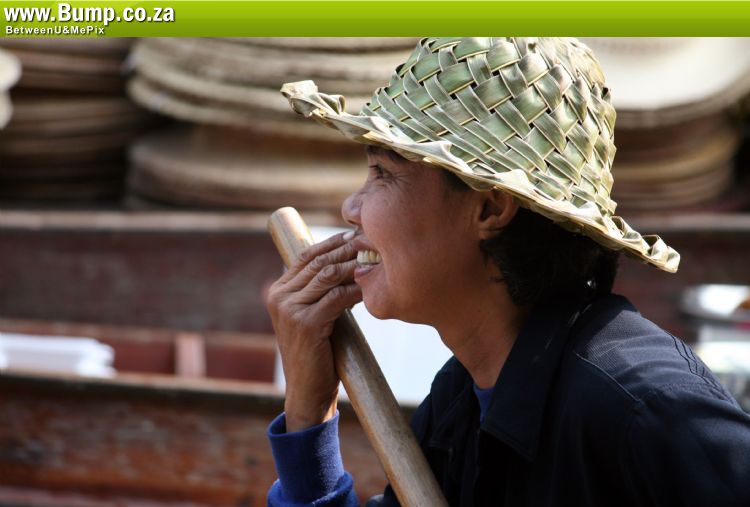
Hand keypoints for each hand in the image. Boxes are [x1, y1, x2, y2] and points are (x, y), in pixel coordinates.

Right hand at [266, 232, 361, 431]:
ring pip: (328, 276)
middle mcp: (279, 297)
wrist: (307, 391)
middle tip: (371, 241)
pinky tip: (371, 287)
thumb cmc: (317, 352)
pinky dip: (357, 289)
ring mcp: (290, 310)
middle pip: (318, 262)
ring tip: (375, 259)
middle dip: (347, 249)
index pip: (306, 255)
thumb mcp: (314, 315)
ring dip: (355, 265)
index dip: (332, 242)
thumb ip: (320, 291)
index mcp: (278, 291)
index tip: (355, 233)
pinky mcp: (306, 324)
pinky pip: (337, 297)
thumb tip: (349, 262)